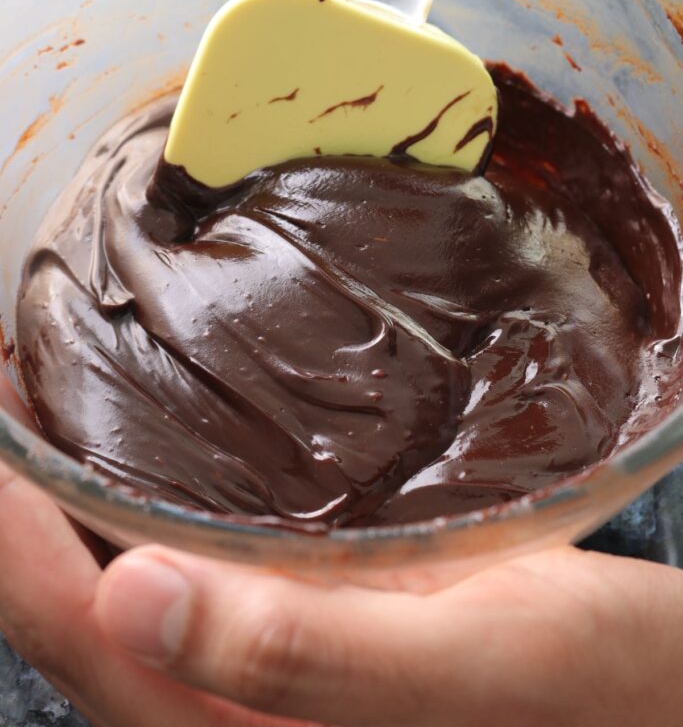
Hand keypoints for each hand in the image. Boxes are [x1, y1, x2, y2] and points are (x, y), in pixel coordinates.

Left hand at [3, 371, 682, 726]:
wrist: (656, 692)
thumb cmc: (594, 689)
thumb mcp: (464, 663)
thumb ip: (301, 655)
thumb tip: (129, 598)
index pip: (75, 633)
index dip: (7, 532)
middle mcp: (238, 710)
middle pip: (80, 609)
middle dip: (26, 501)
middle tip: (12, 378)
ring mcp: (271, 671)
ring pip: (130, 581)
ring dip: (78, 492)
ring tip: (58, 392)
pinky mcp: (313, 624)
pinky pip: (199, 562)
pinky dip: (156, 494)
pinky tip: (166, 436)